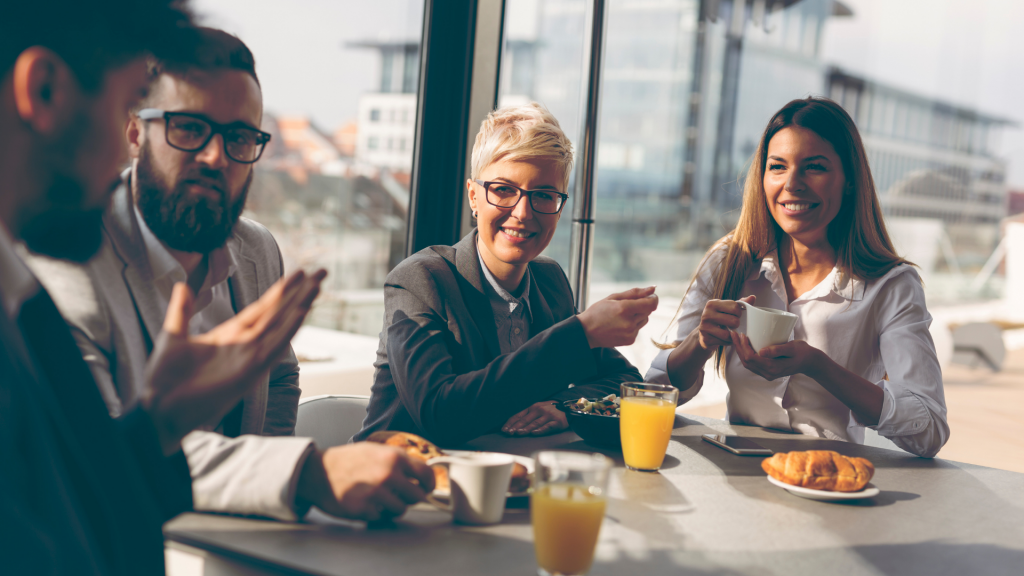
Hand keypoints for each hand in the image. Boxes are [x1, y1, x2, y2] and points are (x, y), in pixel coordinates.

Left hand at [143, 269, 326, 454]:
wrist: (158, 408)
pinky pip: (274, 348)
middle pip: (278, 312)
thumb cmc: (165, 379)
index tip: (298, 273)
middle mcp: (245, 345)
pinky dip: (288, 330)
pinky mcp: (249, 373)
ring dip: (300, 305)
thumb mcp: (173, 335)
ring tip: (316, 286)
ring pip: (280, 326)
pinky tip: (301, 314)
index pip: (262, 308)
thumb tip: (181, 285)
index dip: (280, 290)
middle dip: (300, 292)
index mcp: (230, 335)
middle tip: (321, 273)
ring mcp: (249, 358)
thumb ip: (182, 310)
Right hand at [297, 443, 434, 521]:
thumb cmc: (347, 460)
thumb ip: (398, 460)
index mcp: (394, 457)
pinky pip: (382, 517)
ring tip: (379, 499)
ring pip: (401, 509)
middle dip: (411, 498)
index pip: (426, 474)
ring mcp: (376, 492)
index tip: (427, 489)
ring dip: (393, 507)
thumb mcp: (375, 450)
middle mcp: (388, 474)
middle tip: (400, 495)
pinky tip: (366, 503)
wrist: (318, 472)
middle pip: (418, 496)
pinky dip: (376, 513)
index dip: (429, 484)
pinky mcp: (364, 509)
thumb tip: (421, 471)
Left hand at [501, 401, 566, 435]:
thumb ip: (527, 416)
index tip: (504, 430)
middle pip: (525, 420)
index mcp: (532, 407)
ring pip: (535, 423)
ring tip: (518, 433)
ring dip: (526, 428)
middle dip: (516, 427)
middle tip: (509, 433)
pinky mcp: (556, 422)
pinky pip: (547, 426)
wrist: (567, 408)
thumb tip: (513, 426)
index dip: (510, 423)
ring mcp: (548, 416)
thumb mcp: (537, 409)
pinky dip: (540, 430)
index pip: (518, 415)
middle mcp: (539, 410)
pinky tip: (534, 433)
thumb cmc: (549, 410)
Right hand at [578, 286, 658, 348]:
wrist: (586, 332)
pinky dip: (633, 325)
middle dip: (642, 306)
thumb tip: (653, 289)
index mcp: (624, 309)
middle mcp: (629, 323)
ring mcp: (630, 333)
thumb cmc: (597, 312)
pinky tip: (620, 325)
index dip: (653, 299)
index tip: (650, 296)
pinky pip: (638, 329)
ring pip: (644, 320)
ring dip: (638, 315)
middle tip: (628, 305)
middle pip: (648, 311)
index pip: (651, 304)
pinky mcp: (630, 340)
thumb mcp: (613, 298)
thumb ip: (635, 293)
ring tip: (622, 316)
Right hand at [696, 295, 754, 350]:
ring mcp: (704, 327)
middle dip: (736, 324)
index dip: (739, 313)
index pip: (734, 307)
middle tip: (733, 324)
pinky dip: (728, 342)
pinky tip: (725, 339)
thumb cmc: (719, 319)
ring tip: (730, 332)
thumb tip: (752, 297)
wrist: (704, 333)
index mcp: (712, 304)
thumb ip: (740, 303)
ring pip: (728, 333)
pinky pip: (724, 342)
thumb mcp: (727, 309)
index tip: (736, 315)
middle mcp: (706, 314)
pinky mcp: (706, 339)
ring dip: (733, 335)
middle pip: (734, 321)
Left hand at [731, 331, 820, 380]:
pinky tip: (743, 345)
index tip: (742, 334)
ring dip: (740, 351)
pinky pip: (752, 364)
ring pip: (748, 364)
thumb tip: (761, 351)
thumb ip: (777, 350)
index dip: (743, 346)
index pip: (751, 358)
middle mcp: (768, 373)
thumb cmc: (802, 352)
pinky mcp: (767, 371)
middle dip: (738, 348)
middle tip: (733, 333)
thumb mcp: (792, 348)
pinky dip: (745, 355)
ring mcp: (767, 374)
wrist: (810, 362)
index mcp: (773, 368)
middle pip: (746, 361)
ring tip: (735, 338)